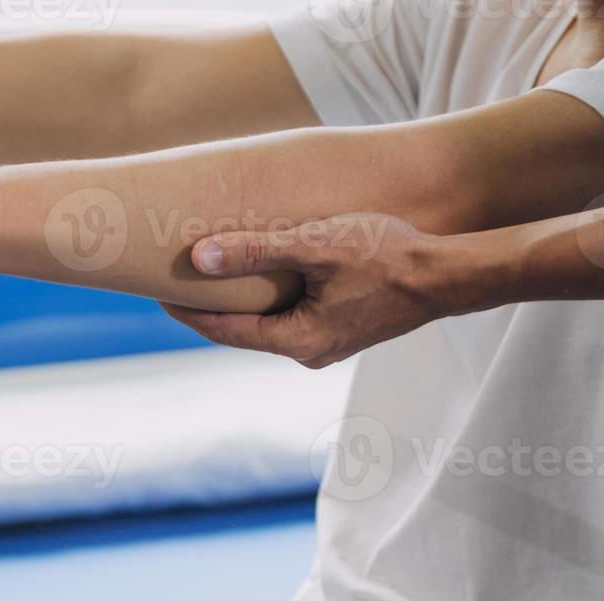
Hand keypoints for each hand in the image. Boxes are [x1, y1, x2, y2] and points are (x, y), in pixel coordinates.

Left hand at [164, 214, 495, 368]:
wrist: (449, 275)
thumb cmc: (387, 256)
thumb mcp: (316, 246)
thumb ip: (257, 251)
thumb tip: (200, 258)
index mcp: (297, 340)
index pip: (223, 329)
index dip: (187, 310)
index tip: (155, 291)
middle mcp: (308, 352)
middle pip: (241, 331)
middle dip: (208, 307)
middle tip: (171, 282)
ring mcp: (327, 345)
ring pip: (267, 324)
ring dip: (239, 303)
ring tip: (209, 278)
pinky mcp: (341, 331)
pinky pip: (290, 318)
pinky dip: (267, 300)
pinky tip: (260, 277)